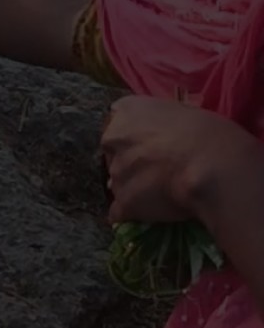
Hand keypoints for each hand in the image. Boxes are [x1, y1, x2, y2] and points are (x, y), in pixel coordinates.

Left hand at [101, 95, 261, 223]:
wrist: (214, 168)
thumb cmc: (211, 136)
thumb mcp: (185, 112)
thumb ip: (162, 123)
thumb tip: (159, 137)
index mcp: (128, 111)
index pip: (118, 121)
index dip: (133, 136)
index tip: (148, 145)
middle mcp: (113, 139)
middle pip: (113, 153)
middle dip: (129, 162)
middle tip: (155, 171)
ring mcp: (116, 172)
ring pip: (118, 182)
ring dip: (133, 188)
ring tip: (159, 195)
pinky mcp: (123, 201)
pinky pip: (120, 211)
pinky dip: (132, 214)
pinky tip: (148, 216)